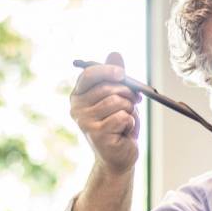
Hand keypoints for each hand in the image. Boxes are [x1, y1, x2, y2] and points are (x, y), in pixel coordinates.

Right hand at [70, 52, 141, 174]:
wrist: (118, 156)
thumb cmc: (117, 125)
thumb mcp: (117, 97)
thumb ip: (115, 77)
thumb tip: (114, 54)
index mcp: (78, 96)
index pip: (89, 74)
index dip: (106, 70)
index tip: (122, 73)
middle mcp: (77, 108)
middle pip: (108, 88)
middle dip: (127, 93)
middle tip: (134, 102)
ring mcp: (85, 122)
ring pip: (118, 102)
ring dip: (129, 110)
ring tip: (125, 121)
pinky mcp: (97, 134)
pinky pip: (122, 117)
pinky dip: (130, 123)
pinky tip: (124, 132)